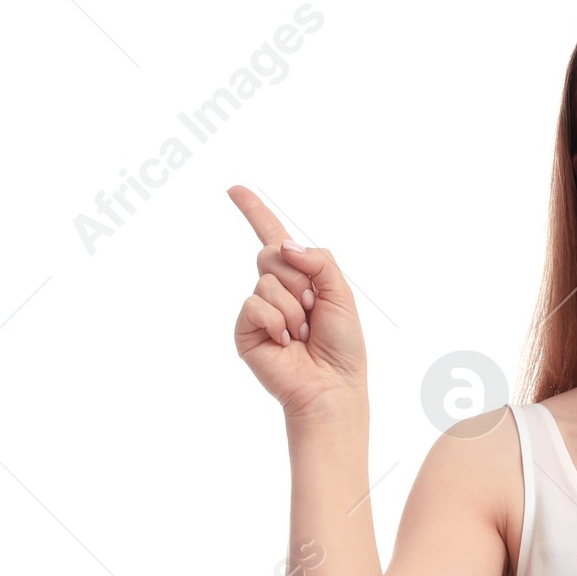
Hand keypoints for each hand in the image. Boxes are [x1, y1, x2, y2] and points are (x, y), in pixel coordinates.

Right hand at [227, 186, 367, 416]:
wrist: (332, 386)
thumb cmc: (342, 346)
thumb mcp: (341, 293)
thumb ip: (319, 260)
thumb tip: (283, 245)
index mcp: (299, 276)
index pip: (273, 236)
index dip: (254, 211)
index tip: (234, 189)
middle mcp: (276, 288)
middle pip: (272, 253)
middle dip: (300, 280)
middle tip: (313, 311)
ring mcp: (259, 309)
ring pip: (266, 280)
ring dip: (293, 307)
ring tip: (302, 333)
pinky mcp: (246, 330)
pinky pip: (254, 304)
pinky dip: (276, 321)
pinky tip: (286, 343)